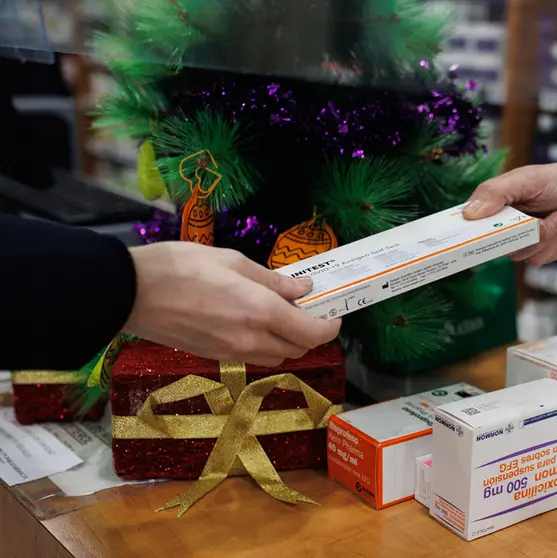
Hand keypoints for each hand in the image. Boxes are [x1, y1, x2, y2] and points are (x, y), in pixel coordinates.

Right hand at [123, 242, 340, 365]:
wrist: (130, 292)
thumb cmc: (181, 266)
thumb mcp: (234, 262)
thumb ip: (274, 281)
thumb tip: (303, 289)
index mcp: (262, 313)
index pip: (313, 334)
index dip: (330, 327)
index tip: (333, 314)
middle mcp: (251, 340)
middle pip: (298, 349)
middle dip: (309, 332)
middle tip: (305, 307)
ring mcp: (231, 353)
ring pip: (276, 357)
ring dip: (286, 340)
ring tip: (277, 313)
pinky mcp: (214, 357)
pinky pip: (251, 356)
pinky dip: (262, 344)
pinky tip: (250, 321)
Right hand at [463, 162, 556, 265]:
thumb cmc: (556, 180)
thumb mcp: (524, 179)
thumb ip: (495, 193)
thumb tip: (468, 213)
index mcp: (492, 206)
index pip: (467, 224)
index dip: (463, 233)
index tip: (464, 237)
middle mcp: (502, 227)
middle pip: (490, 245)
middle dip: (512, 234)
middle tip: (529, 221)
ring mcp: (520, 242)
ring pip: (515, 254)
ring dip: (539, 236)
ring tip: (553, 216)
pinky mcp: (540, 253)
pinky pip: (535, 259)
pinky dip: (550, 243)